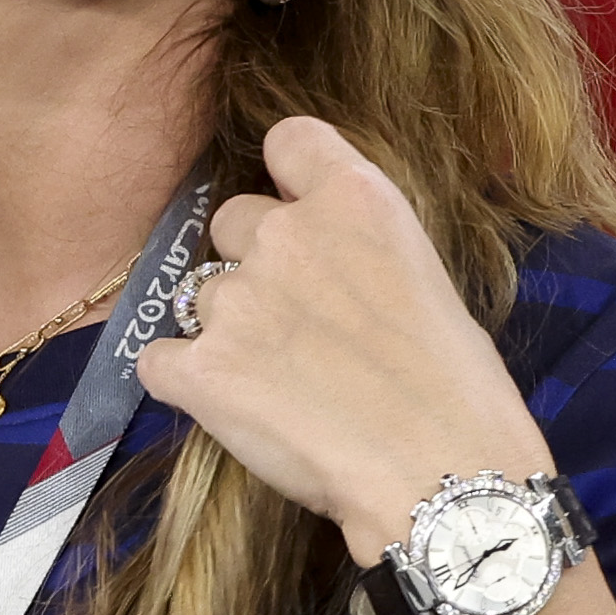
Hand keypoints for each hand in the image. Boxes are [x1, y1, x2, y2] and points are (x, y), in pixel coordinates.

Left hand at [135, 115, 552, 565]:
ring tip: (278, 385)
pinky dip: (184, 381)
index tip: (297, 211)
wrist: (439, 475)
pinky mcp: (200, 370)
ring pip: (200, 296)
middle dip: (254, 263)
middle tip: (295, 324)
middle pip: (232, 220)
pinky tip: (230, 408)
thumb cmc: (457, 391)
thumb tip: (326, 268)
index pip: (289, 139)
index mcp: (354, 200)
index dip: (286, 178)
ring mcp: (236, 301)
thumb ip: (359, 250)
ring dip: (225, 329)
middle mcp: (285, 235)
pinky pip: (159, 359)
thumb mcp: (423, 280)